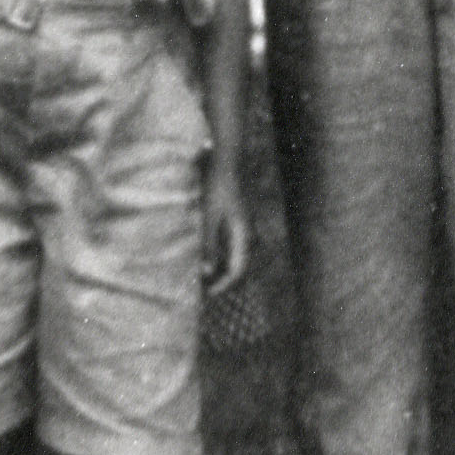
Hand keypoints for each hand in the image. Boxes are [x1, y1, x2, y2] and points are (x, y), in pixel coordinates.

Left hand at [202, 168, 252, 294]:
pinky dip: (225, 258)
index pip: (237, 271)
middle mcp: (249, 234)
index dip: (222, 286)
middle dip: (224, 282)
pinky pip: (237, 248)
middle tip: (205, 290)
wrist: (226, 161)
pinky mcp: (241, 222)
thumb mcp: (208, 216)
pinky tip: (212, 258)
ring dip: (224, 271)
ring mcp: (247, 228)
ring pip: (240, 259)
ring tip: (206, 278)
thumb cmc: (216, 187)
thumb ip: (209, 245)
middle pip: (241, 268)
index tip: (206, 293)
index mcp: (243, 235)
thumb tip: (207, 273)